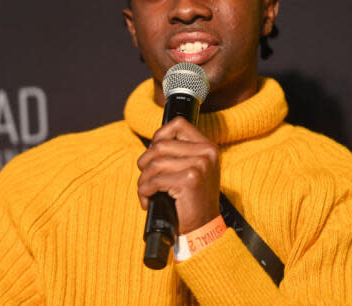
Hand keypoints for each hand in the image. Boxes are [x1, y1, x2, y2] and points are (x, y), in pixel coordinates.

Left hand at [137, 116, 220, 233]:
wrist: (204, 227)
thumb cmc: (193, 199)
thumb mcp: (194, 169)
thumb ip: (180, 152)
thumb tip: (154, 142)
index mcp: (208, 147)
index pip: (178, 124)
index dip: (159, 135)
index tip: (153, 152)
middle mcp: (206, 153)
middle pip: (160, 145)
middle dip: (145, 162)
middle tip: (146, 178)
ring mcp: (199, 166)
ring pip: (154, 163)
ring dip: (143, 180)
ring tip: (146, 192)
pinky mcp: (189, 180)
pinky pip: (154, 180)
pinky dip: (145, 191)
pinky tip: (148, 200)